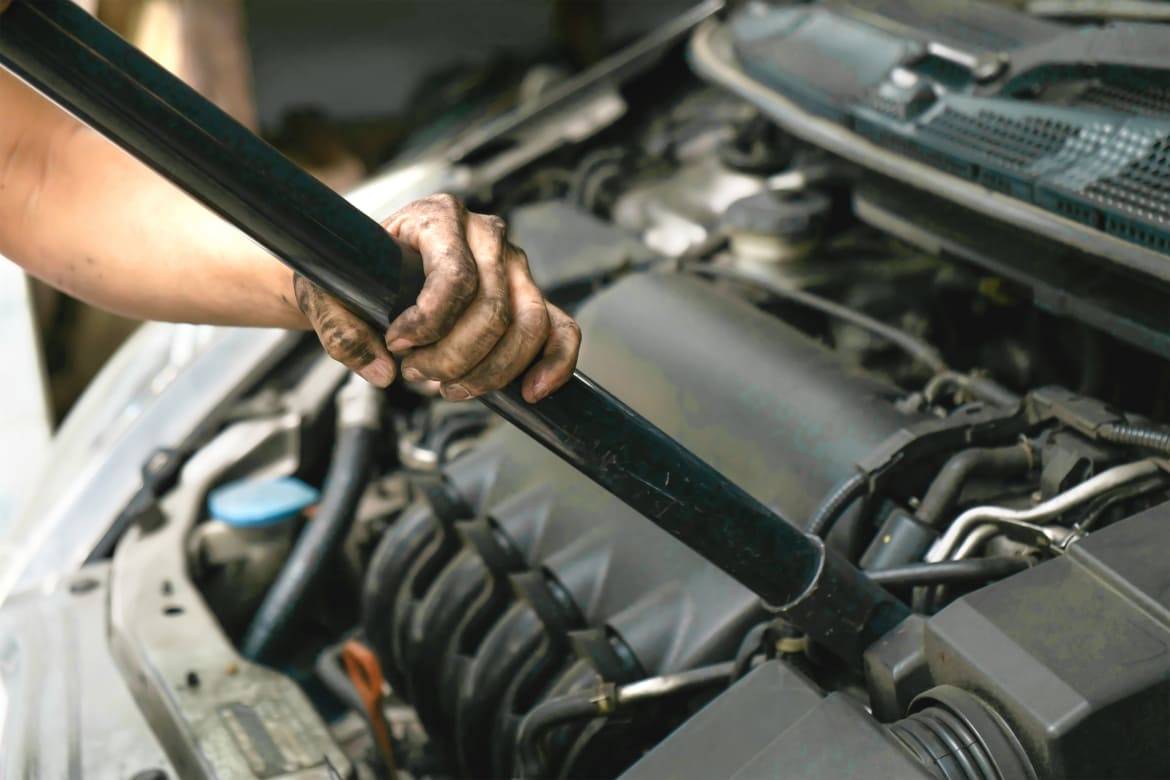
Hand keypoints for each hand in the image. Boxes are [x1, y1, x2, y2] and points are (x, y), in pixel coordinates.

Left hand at [295, 194, 579, 402]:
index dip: (429, 323)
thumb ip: (339, 330)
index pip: (456, 275)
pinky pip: (561, 331)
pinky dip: (554, 364)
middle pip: (493, 310)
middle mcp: (486, 235)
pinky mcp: (531, 298)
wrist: (368, 275)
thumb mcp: (326, 294)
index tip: (396, 344)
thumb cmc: (353, 276)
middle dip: (454, 357)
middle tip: (416, 373)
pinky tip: (531, 393)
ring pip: (527, 326)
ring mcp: (516, 267)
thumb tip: (384, 371)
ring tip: (447, 387)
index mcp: (438, 216)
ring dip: (489, 372)